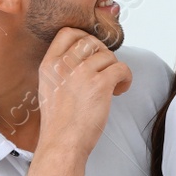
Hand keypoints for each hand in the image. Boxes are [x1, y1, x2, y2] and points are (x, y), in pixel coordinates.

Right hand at [37, 28, 132, 156]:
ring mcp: (82, 73)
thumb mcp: (49, 88)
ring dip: (114, 68)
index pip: (67, 33)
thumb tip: (84, 58)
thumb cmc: (59, 122)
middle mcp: (64, 65)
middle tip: (104, 70)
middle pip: (91, 41)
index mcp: (49, 65)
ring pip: (109, 55)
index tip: (92, 50)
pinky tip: (120, 89)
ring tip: (112, 85)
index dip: (84, 37)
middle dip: (102, 53)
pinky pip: (122, 68)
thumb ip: (62, 70)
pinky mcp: (100, 84)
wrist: (62, 143)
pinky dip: (126, 77)